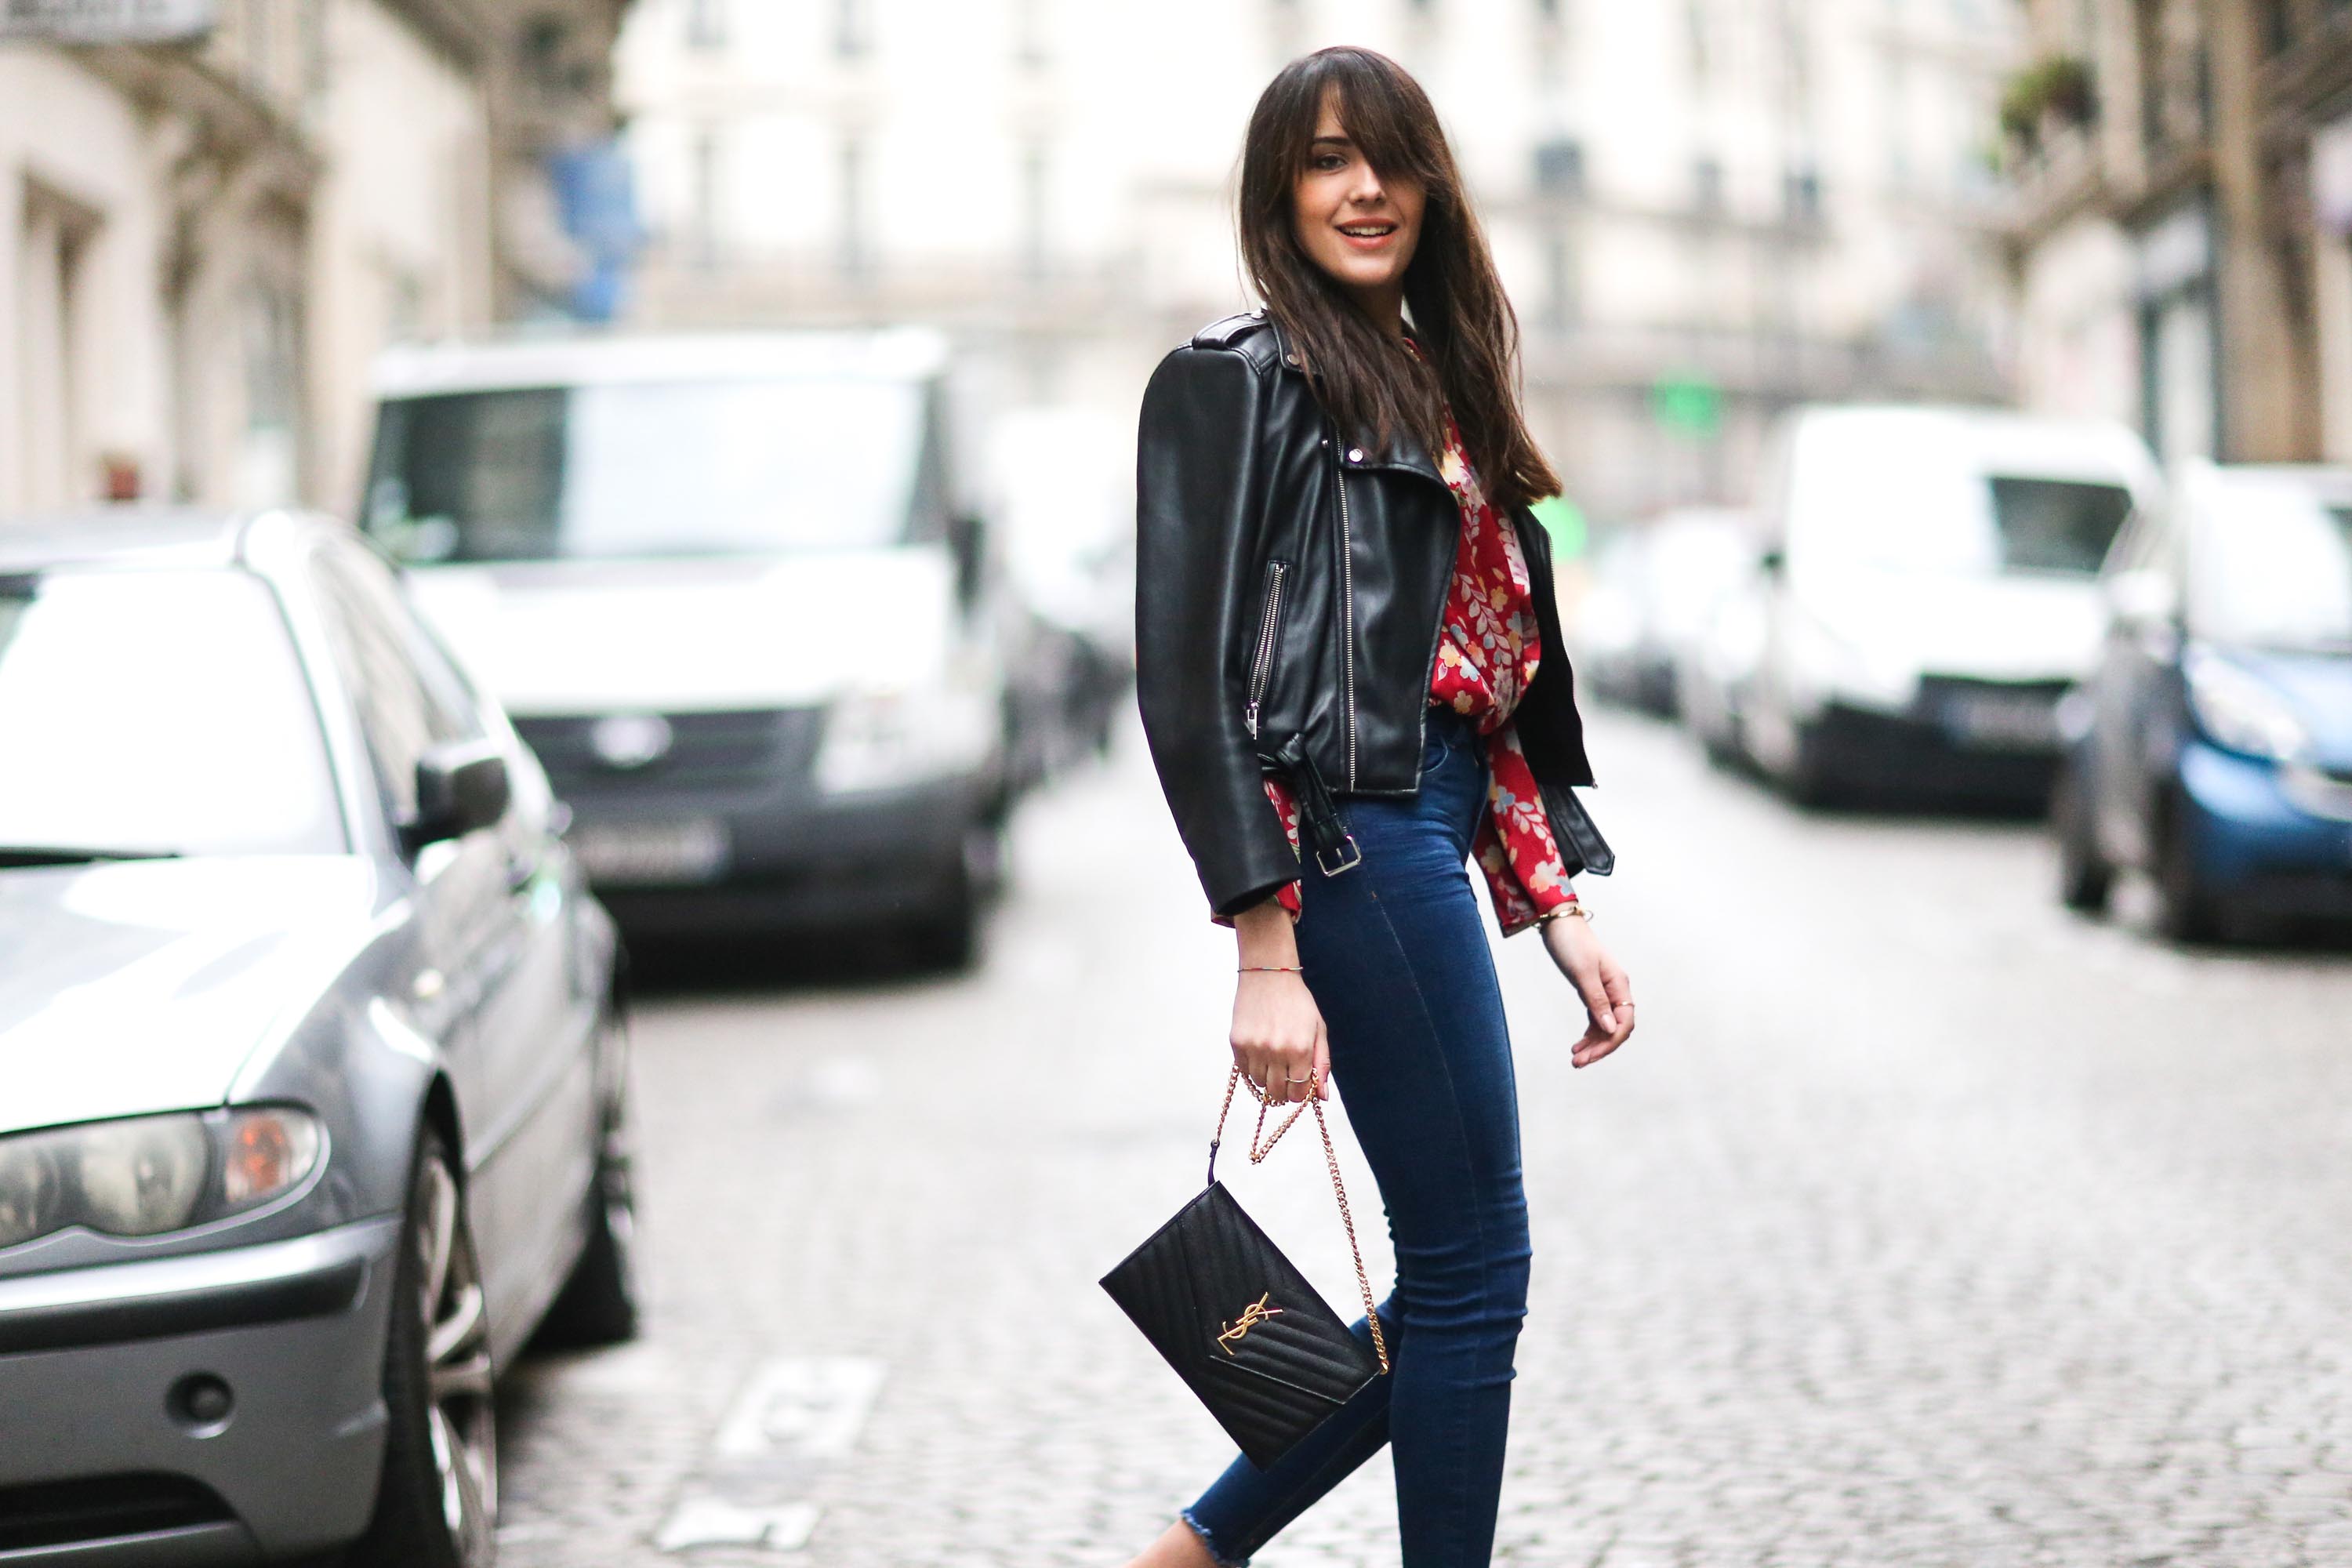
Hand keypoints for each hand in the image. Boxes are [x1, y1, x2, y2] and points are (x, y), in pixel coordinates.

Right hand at [1231, 899, 1329, 1101]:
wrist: (1269, 974)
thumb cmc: (1297, 1001)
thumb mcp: (1317, 1030)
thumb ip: (1321, 1065)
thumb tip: (1322, 1096)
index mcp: (1300, 1049)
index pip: (1297, 1092)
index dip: (1299, 1095)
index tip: (1298, 1088)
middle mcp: (1276, 1051)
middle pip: (1277, 1092)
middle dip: (1283, 1090)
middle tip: (1286, 1077)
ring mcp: (1254, 1047)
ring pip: (1259, 1083)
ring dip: (1267, 1079)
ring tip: (1273, 1061)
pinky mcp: (1237, 1042)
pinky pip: (1243, 1070)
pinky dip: (1252, 1068)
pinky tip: (1260, 1053)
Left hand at [1540, 912, 1634, 1068]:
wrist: (1558, 924)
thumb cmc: (1571, 943)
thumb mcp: (1583, 972)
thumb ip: (1596, 1000)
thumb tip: (1610, 1028)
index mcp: (1619, 984)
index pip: (1624, 1022)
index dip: (1610, 1042)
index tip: (1591, 1056)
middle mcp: (1616, 990)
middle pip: (1615, 1028)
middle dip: (1600, 1048)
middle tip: (1578, 1063)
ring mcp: (1604, 992)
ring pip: (1605, 1026)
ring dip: (1593, 1044)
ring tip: (1575, 1060)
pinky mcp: (1591, 992)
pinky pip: (1596, 1020)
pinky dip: (1588, 1034)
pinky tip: (1577, 1046)